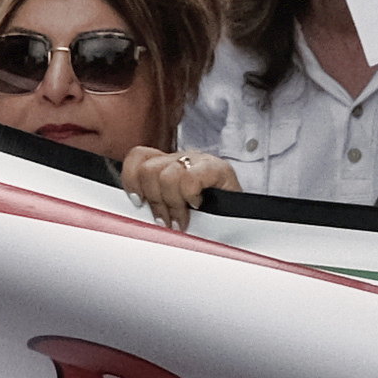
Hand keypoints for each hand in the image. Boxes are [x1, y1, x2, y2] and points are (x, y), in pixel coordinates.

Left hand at [120, 147, 240, 228]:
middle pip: (148, 169)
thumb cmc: (210, 215)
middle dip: (154, 201)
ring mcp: (199, 161)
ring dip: (172, 204)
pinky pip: (190, 178)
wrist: (246, 218)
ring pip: (166, 175)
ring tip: (181, 219)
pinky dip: (189, 195)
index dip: (131, 180)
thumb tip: (134, 214)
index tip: (138, 203)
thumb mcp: (175, 207)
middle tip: (166, 220)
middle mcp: (182, 159)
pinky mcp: (217, 169)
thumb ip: (156, 204)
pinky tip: (198, 204)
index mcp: (168, 164)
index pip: (138, 157)